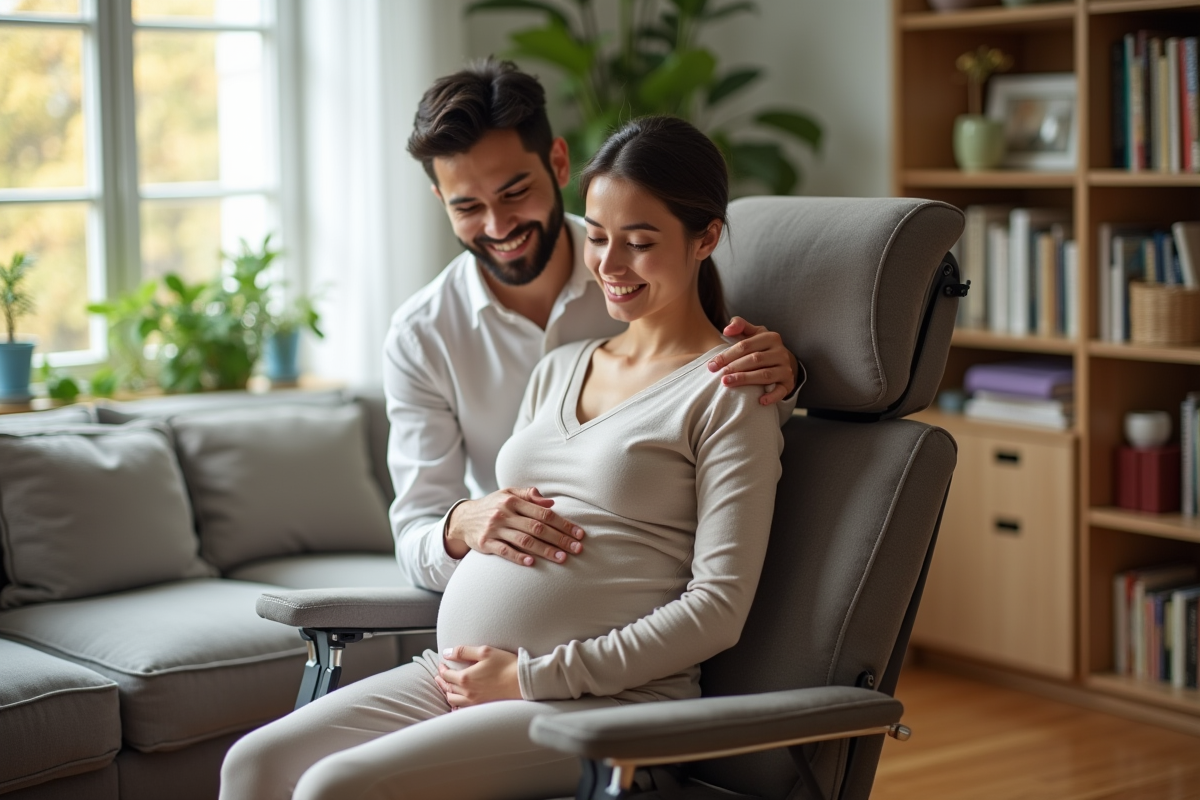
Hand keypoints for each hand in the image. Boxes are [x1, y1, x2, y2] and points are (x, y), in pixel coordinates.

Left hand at [436, 645, 520, 707]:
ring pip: (453, 700)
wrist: (522, 682)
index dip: (442, 668)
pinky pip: (463, 708)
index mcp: (466, 678)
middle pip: (448, 687)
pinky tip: (458, 701)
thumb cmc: (506, 665)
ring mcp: (474, 702)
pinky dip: (457, 704)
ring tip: (447, 686)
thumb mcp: (484, 652)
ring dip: (448, 692)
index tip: (442, 664)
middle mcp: (467, 692)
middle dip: (442, 680)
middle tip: (440, 675)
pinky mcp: (482, 706)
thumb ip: (464, 651)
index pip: (446, 674)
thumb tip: (447, 653)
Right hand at [445, 487, 584, 565]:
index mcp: (512, 500)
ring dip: (545, 550)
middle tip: (577, 548)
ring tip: (562, 558)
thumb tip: (551, 502)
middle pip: (537, 527)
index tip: (579, 533)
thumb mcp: (508, 494)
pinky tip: (532, 562)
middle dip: (559, 538)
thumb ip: (529, 495)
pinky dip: (518, 557)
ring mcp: (494, 529)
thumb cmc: (493, 506)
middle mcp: (504, 514)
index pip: (543, 513)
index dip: (563, 523)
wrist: (463, 519)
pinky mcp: (486, 543)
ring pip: (524, 540)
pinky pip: (504, 551)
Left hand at [709, 317, 799, 405]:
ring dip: (745, 379)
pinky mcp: (788, 383)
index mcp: (770, 337)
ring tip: (728, 383)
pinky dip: (772, 396)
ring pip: (765, 375)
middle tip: (719, 375)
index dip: (727, 355)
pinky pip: (781, 391)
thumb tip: (726, 330)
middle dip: (734, 367)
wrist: (784, 362)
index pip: (745, 345)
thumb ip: (739, 325)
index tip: (712, 365)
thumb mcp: (753, 333)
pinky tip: (760, 400)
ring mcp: (785, 368)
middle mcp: (780, 352)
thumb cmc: (761, 347)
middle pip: (755, 359)